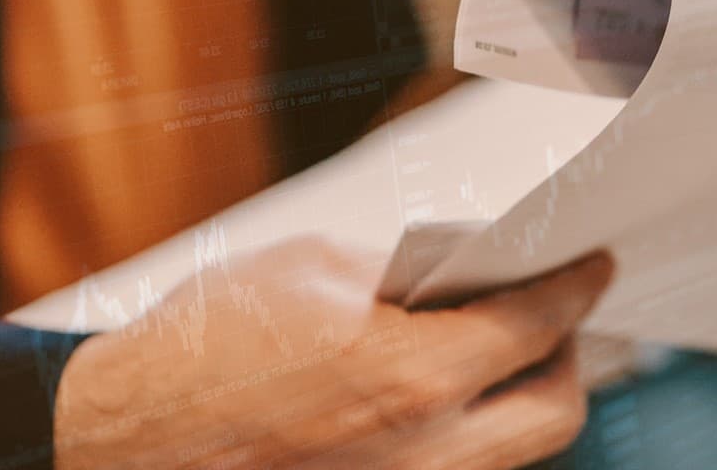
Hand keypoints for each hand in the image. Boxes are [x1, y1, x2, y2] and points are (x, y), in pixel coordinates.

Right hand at [54, 237, 612, 468]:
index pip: (534, 325)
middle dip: (567, 356)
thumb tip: (459, 271)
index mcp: (412, 375)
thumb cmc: (202, 345)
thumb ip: (401, 271)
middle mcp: (426, 453)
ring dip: (519, 400)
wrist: (124, 436)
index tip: (592, 265)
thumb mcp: (308, 270)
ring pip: (512, 457)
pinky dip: (469, 436)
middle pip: (553, 413)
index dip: (574, 286)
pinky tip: (440, 399)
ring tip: (499, 353)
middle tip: (554, 315)